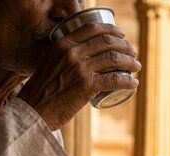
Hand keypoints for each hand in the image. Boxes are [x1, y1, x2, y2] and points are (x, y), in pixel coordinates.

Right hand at [18, 23, 140, 130]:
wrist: (33, 113)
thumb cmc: (40, 93)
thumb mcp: (49, 66)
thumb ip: (62, 60)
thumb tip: (80, 61)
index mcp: (61, 45)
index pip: (91, 28)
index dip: (111, 29)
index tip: (121, 35)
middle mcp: (71, 53)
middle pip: (107, 41)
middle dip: (125, 45)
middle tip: (132, 52)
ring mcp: (80, 69)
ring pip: (114, 58)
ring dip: (130, 62)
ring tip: (136, 66)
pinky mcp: (87, 86)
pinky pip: (115, 79)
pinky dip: (128, 81)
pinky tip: (134, 83)